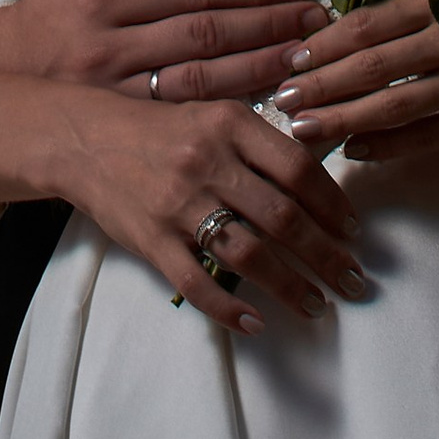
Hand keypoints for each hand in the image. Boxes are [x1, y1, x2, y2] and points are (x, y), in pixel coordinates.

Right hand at [0, 0, 325, 99]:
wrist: (2, 78)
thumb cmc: (47, 12)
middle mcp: (110, 50)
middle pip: (206, 36)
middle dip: (268, 26)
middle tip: (316, 20)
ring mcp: (119, 97)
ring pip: (203, 83)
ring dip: (261, 69)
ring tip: (306, 58)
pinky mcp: (127, 131)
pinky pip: (187, 119)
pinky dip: (233, 111)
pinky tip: (271, 101)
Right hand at [63, 90, 370, 333]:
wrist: (84, 138)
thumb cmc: (160, 128)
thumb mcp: (213, 114)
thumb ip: (260, 143)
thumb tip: (319, 183)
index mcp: (229, 124)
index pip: (298, 168)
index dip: (333, 204)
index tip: (354, 232)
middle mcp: (207, 162)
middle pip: (283, 218)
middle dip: (327, 256)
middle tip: (354, 281)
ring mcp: (178, 204)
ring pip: (249, 255)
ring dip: (290, 286)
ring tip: (316, 305)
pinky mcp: (151, 240)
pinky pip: (197, 284)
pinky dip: (230, 309)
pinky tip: (256, 323)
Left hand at [272, 0, 438, 165]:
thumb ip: (414, 9)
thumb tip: (347, 31)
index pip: (370, 24)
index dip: (326, 42)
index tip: (291, 56)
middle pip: (371, 66)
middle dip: (320, 83)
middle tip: (279, 96)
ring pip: (393, 104)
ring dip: (342, 117)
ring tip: (302, 126)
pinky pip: (427, 136)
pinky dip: (388, 145)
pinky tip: (355, 150)